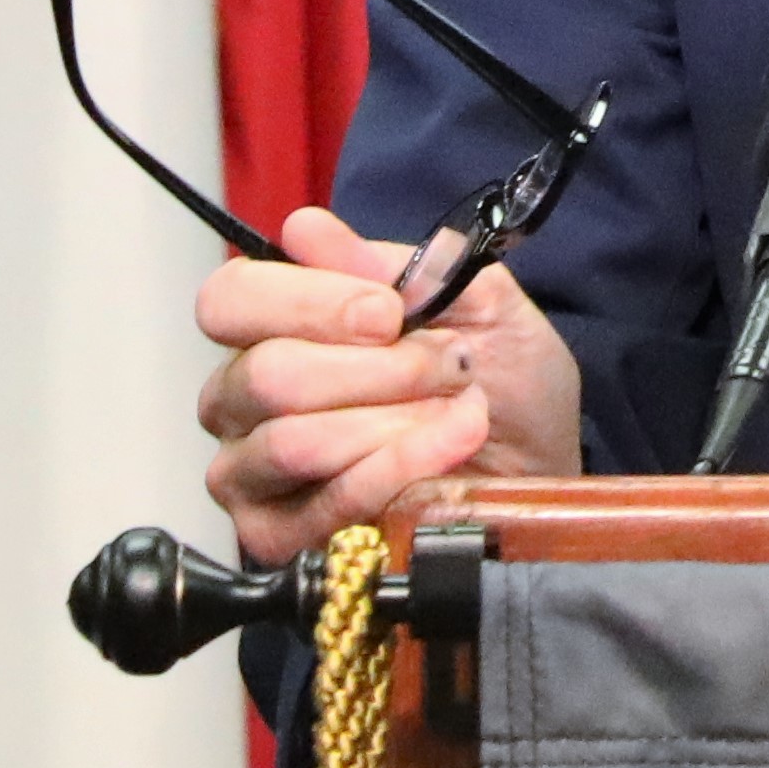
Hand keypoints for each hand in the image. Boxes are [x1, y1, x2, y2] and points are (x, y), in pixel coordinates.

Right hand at [194, 204, 584, 562]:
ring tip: (458, 411)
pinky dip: (396, 471)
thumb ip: (396, 265)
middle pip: (266, 374)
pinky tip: (448, 451)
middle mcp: (242, 398)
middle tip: (448, 366)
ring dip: (395, 422)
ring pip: (292, 442)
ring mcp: (251, 473)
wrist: (539, 462)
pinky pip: (319, 504)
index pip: (229, 300)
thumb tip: (307, 231)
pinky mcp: (275, 537)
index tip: (390, 312)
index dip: (308, 301)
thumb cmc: (499, 378)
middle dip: (380, 370)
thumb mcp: (476, 300)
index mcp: (272, 328)